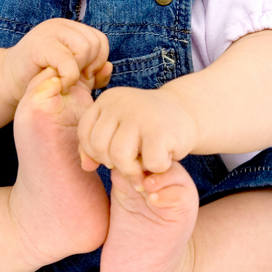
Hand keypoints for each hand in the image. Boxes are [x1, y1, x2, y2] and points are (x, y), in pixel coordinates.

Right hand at [2, 19, 111, 104]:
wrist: (8, 83)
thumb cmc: (41, 79)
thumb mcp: (73, 77)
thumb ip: (93, 74)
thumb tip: (109, 67)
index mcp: (71, 29)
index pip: (100, 40)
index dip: (98, 61)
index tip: (85, 76)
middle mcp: (61, 25)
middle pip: (95, 42)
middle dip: (89, 65)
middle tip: (74, 79)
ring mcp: (50, 31)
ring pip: (85, 48)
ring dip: (78, 70)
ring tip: (64, 79)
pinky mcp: (40, 43)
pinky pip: (67, 60)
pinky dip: (68, 76)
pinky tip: (59, 83)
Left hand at [77, 86, 198, 184]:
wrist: (187, 112)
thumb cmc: (148, 127)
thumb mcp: (118, 130)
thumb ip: (96, 146)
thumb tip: (86, 167)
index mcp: (107, 100)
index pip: (85, 133)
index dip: (95, 152)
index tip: (113, 156)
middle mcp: (121, 103)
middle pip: (99, 146)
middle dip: (113, 163)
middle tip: (131, 164)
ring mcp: (141, 115)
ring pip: (119, 156)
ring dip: (132, 171)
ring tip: (144, 168)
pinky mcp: (162, 130)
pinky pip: (149, 162)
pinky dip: (157, 169)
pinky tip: (164, 159)